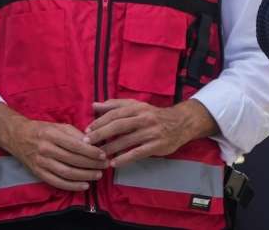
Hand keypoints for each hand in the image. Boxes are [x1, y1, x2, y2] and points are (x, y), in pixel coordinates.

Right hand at [4, 116, 106, 190]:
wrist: (17, 136)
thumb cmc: (43, 130)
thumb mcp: (59, 126)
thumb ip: (75, 134)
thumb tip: (93, 143)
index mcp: (52, 135)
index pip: (75, 145)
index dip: (91, 152)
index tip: (103, 154)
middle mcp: (45, 149)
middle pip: (73, 160)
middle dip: (92, 164)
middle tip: (105, 165)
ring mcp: (41, 163)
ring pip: (66, 172)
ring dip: (85, 175)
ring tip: (98, 175)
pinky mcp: (38, 173)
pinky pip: (56, 182)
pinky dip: (71, 186)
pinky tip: (84, 185)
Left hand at [84, 99, 215, 167]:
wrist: (181, 123)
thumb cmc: (154, 115)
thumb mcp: (137, 106)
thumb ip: (115, 106)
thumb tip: (94, 105)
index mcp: (138, 108)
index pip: (115, 113)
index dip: (100, 122)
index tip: (86, 131)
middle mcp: (145, 118)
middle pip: (119, 126)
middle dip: (101, 134)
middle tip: (87, 143)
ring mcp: (152, 132)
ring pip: (127, 141)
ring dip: (110, 149)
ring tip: (97, 156)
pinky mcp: (157, 145)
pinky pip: (138, 153)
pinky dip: (124, 158)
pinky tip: (114, 163)